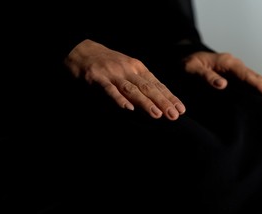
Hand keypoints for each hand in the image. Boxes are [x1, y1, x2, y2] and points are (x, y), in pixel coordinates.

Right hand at [65, 39, 185, 119]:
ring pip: (132, 90)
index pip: (158, 85)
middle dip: (163, 102)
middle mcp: (128, 70)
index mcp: (138, 68)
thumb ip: (142, 82)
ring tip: (157, 114)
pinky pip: (109, 90)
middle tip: (174, 115)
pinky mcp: (96, 79)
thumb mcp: (128, 68)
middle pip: (149, 88)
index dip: (170, 97)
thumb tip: (160, 100)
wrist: (80, 50)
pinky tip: (128, 108)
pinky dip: (118, 99)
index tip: (181, 110)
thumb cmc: (108, 63)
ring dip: (145, 103)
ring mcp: (112, 74)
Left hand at [183, 51, 261, 105]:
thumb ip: (206, 76)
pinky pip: (252, 84)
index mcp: (228, 62)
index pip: (247, 76)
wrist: (186, 60)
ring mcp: (238, 71)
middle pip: (258, 78)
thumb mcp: (192, 70)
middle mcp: (236, 65)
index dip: (259, 86)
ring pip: (258, 81)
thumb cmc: (187, 65)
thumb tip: (223, 84)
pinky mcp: (236, 78)